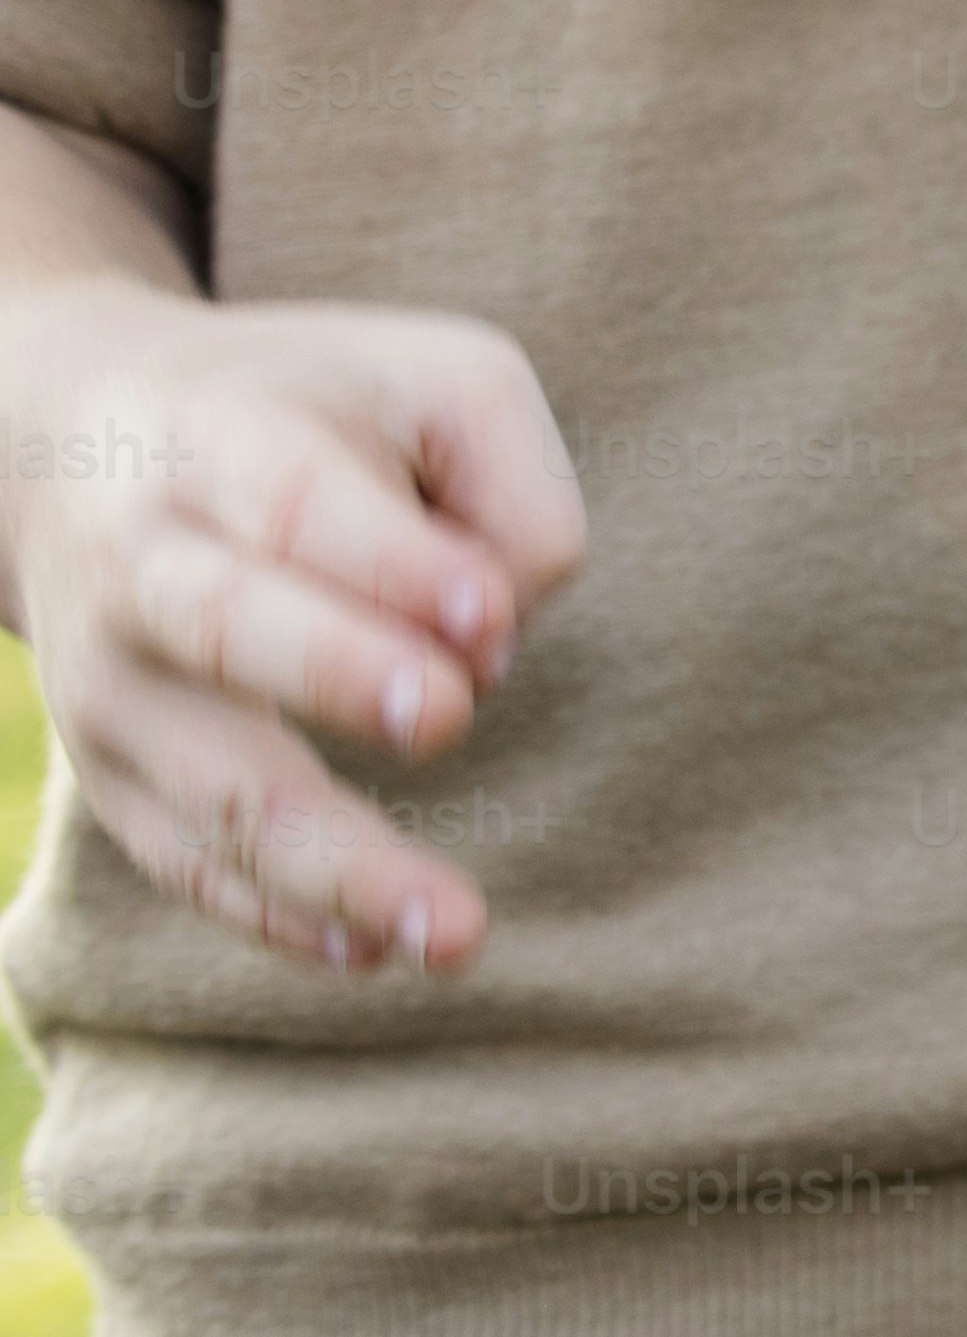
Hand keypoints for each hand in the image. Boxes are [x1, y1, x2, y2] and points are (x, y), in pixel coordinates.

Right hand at [0, 288, 583, 970]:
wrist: (86, 441)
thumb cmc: (319, 413)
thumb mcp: (441, 384)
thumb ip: (508, 488)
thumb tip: (500, 634)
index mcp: (222, 441)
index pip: (300, 501)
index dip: (392, 561)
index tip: (489, 614)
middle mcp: (142, 564)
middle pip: (224, 626)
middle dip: (334, 673)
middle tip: (444, 717)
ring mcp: (114, 685)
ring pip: (210, 785)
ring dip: (332, 862)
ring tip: (453, 931)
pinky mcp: (114, 777)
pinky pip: (188, 861)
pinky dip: (274, 913)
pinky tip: (368, 952)